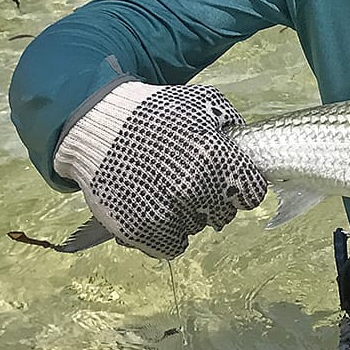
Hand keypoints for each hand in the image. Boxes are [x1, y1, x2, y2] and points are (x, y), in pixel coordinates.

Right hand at [80, 84, 268, 258]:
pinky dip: (165, 233)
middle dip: (214, 200)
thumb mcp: (203, 103)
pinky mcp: (139, 230)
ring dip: (187, 214)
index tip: (230, 181)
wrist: (97, 125)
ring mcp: (166, 212)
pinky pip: (170, 246)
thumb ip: (231, 128)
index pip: (252, 194)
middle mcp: (193, 188)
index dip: (241, 187)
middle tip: (192, 182)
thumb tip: (247, 153)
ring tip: (165, 188)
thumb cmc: (155, 112)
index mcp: (215, 157)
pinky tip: (155, 208)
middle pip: (223, 214)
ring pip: (196, 228)